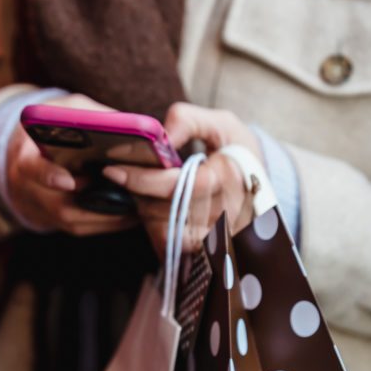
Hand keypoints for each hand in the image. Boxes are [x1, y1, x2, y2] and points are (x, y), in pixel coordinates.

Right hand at [5, 93, 136, 234]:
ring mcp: (41, 208)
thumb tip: (128, 124)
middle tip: (128, 195)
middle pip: (59, 207)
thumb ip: (91, 116)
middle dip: (96, 204)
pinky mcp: (54, 221)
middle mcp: (29, 189)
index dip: (49, 176)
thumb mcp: (66, 110)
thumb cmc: (52, 127)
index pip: (32, 169)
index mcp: (26, 158)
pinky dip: (106, 223)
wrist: (30, 153)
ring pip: (73, 223)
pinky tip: (130, 212)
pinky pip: (80, 228)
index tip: (69, 181)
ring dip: (107, 217)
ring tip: (138, 205)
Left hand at [101, 104, 261, 254]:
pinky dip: (153, 226)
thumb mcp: (220, 123)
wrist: (257, 180)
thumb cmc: (234, 148)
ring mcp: (219, 235)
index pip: (177, 186)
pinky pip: (170, 244)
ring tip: (140, 188)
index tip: (113, 168)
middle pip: (164, 210)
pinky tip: (151, 207)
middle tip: (122, 175)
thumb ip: (188, 121)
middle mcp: (227, 212)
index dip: (141, 178)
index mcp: (230, 178)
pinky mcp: (209, 249)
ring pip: (164, 229)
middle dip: (138, 192)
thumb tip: (160, 137)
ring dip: (143, 208)